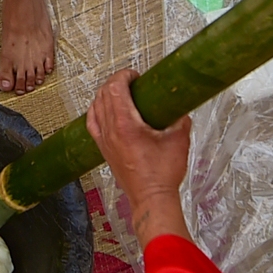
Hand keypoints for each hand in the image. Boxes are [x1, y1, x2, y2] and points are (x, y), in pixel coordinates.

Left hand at [85, 68, 190, 243]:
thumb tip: (180, 109)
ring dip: (105, 94)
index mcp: (126, 124)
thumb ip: (180, 119)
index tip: (134, 74)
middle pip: (103, 94)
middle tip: (131, 81)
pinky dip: (96, 110)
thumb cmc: (163, 174)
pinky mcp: (104, 149)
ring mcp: (104, 140)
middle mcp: (111, 130)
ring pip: (95, 106)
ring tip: (120, 92)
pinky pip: (92, 123)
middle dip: (116, 82)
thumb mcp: (179, 140)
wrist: (151, 198)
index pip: (115, 88)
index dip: (123, 76)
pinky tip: (103, 109)